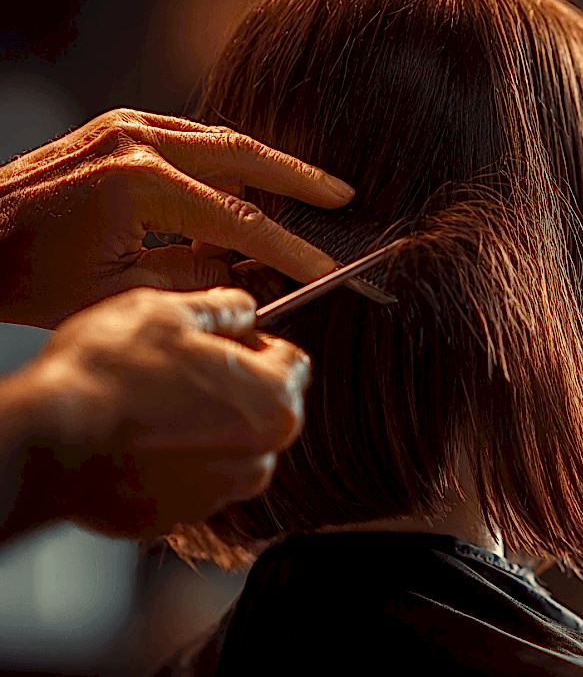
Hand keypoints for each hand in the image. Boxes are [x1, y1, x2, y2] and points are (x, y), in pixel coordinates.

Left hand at [0, 108, 352, 327]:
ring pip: (222, 140)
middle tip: (343, 196)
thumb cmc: (27, 276)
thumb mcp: (119, 295)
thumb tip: (250, 272)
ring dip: (267, 167)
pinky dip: (228, 161)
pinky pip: (192, 137)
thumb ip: (196, 280)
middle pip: (244, 155)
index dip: (289, 249)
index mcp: (138, 185)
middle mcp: (137, 141)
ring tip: (309, 191)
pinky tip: (249, 183)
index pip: (239, 220)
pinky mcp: (119, 127)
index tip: (325, 267)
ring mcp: (126, 126)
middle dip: (300, 178)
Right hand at [7, 286, 308, 540]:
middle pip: (263, 408)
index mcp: (275, 403)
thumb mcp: (169, 312)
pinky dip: (170, 460)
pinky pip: (186, 478)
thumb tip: (241, 307)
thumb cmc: (110, 376)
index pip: (293, 362)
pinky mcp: (175, 516)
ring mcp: (217, 493)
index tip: (227, 338)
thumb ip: (221, 308)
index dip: (257, 343)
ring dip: (202, 425)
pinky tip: (135, 436)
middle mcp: (259, 456)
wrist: (48, 440)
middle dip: (232, 386)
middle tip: (180, 367)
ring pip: (226, 447)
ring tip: (152, 402)